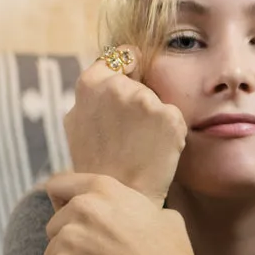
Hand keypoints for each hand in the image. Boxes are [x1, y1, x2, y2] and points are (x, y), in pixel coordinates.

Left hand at [40, 172, 196, 254]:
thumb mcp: (164, 215)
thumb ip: (138, 208)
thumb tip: (139, 214)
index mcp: (104, 189)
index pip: (58, 185)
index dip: (63, 203)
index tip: (72, 218)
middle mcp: (83, 208)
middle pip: (54, 223)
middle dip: (69, 239)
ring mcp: (70, 239)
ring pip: (50, 250)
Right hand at [61, 47, 186, 207]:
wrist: (120, 197)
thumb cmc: (98, 165)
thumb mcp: (79, 123)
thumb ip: (94, 94)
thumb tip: (117, 63)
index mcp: (90, 85)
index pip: (121, 57)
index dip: (130, 68)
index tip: (134, 82)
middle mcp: (116, 87)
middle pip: (142, 83)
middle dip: (140, 103)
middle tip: (129, 138)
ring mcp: (144, 101)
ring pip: (158, 103)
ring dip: (155, 121)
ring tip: (139, 148)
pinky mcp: (169, 117)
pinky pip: (175, 120)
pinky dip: (171, 135)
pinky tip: (156, 153)